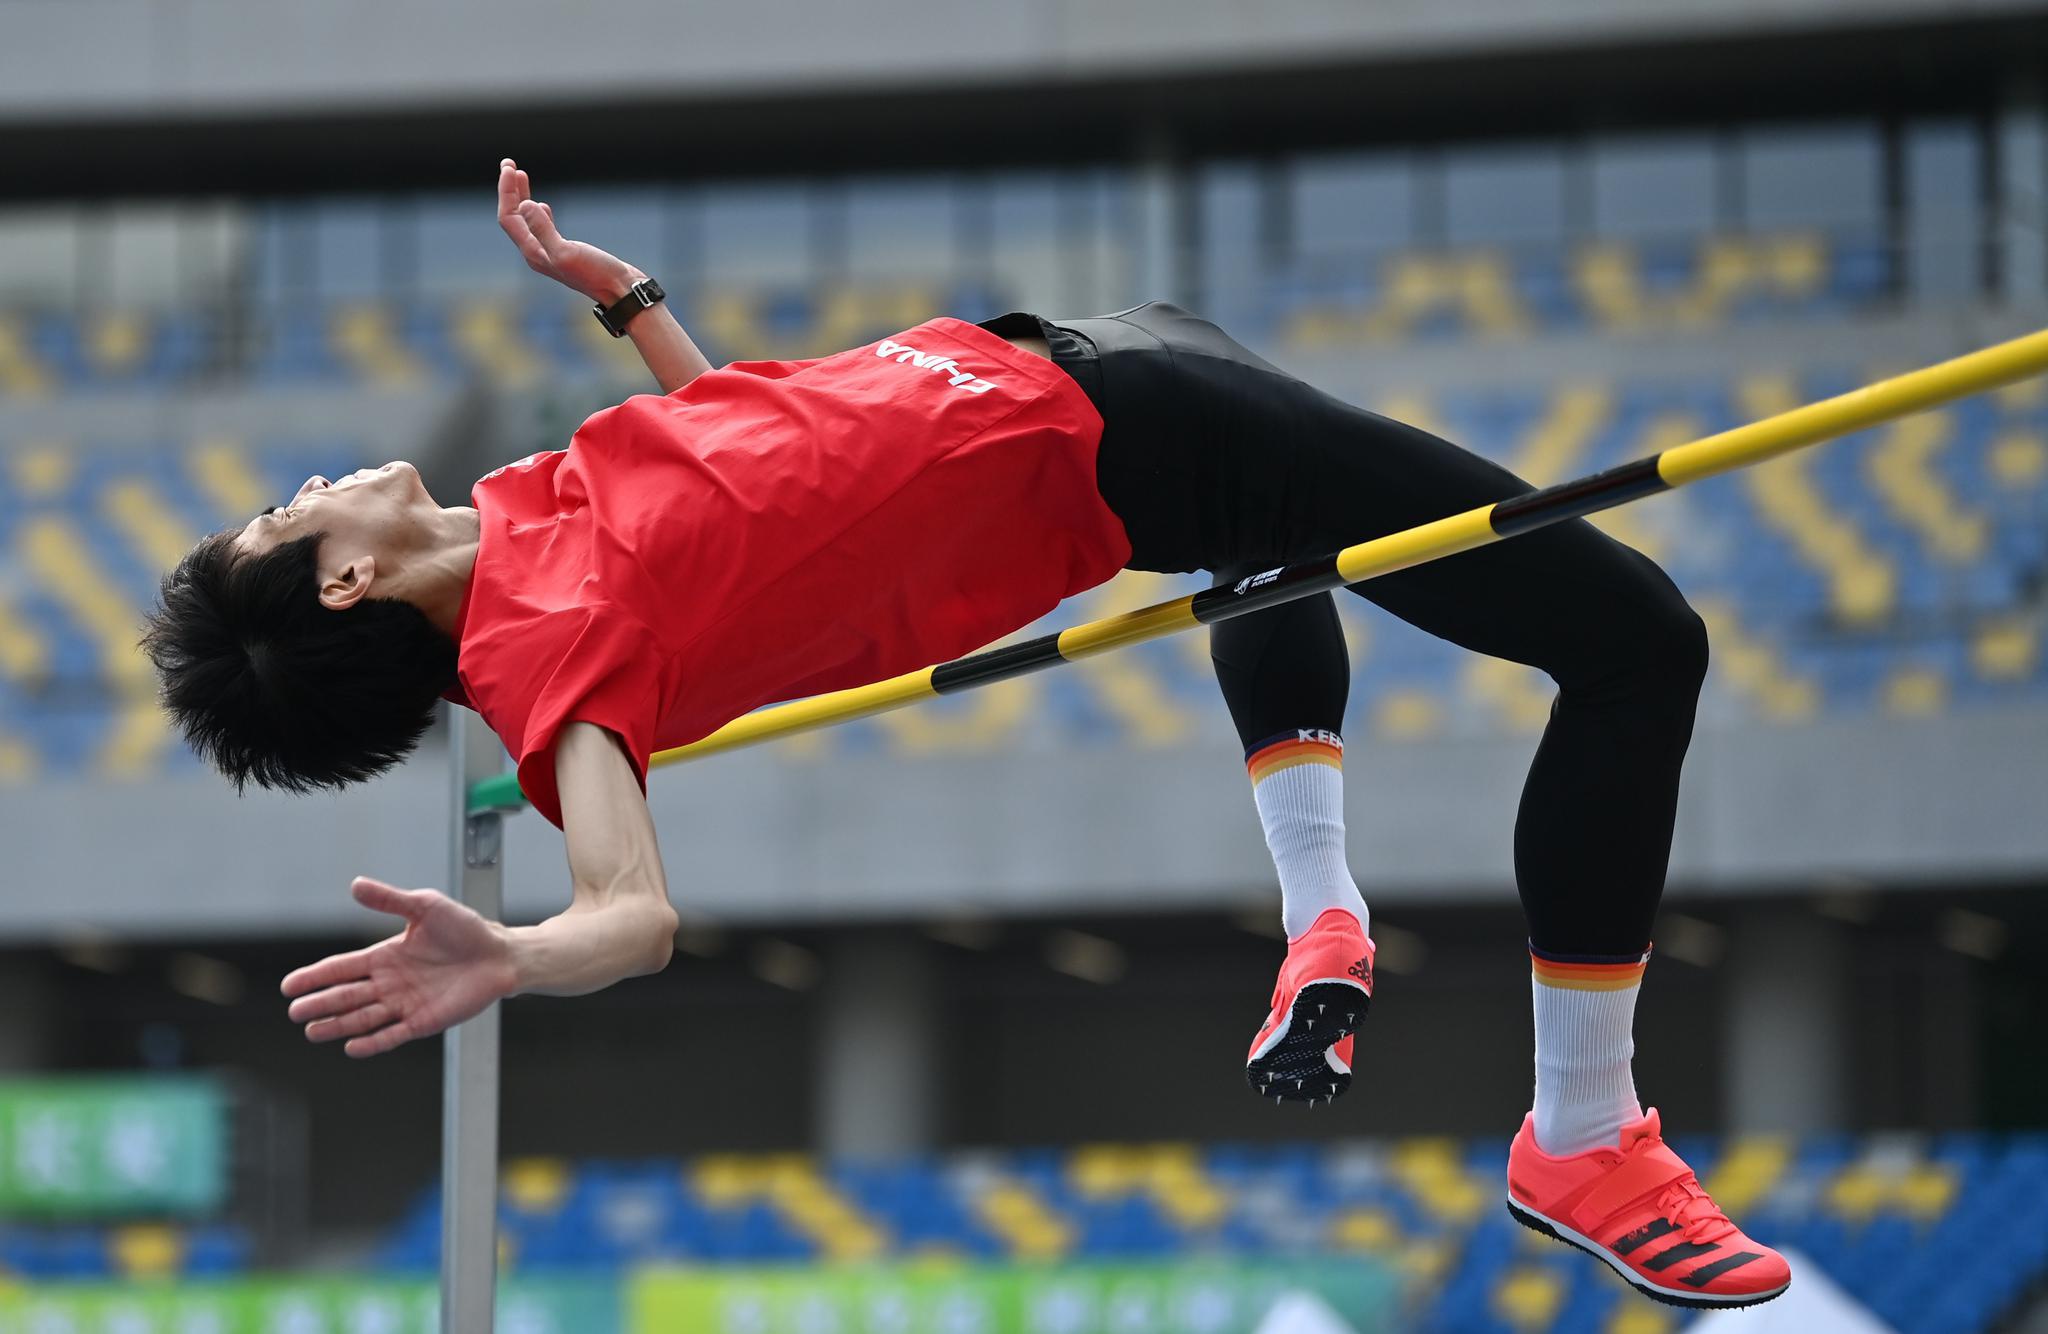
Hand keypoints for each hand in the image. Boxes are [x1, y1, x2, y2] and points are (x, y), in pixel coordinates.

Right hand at [281, 878, 517, 1058]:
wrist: (500, 954)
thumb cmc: (465, 929)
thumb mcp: (425, 906)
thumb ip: (389, 899)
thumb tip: (355, 884)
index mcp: (384, 956)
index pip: (341, 968)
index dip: (315, 977)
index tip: (289, 986)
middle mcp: (389, 983)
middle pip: (346, 996)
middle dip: (320, 1004)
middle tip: (295, 1012)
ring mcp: (405, 1004)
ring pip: (363, 1018)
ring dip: (338, 1026)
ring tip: (312, 1031)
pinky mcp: (424, 1022)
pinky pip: (392, 1035)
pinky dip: (372, 1042)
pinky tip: (351, 1047)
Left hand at [496, 158, 642, 303]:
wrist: (621, 292)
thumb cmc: (597, 275)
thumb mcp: (567, 252)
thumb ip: (544, 229)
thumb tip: (525, 204)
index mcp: (533, 253)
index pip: (509, 217)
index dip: (507, 192)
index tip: (510, 168)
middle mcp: (537, 253)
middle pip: (514, 217)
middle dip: (509, 190)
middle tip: (508, 164)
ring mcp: (551, 253)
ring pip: (527, 221)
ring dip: (522, 197)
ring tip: (520, 175)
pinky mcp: (566, 252)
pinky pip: (543, 228)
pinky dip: (538, 212)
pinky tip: (543, 205)